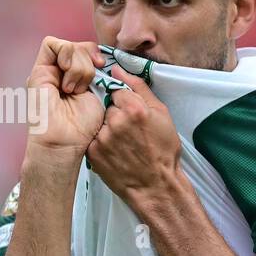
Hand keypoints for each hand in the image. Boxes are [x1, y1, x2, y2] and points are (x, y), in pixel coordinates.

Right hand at [25, 36, 105, 161]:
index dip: (95, 54)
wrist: (65, 140)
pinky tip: (66, 77)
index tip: (102, 67)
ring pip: (68, 46)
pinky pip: (51, 44)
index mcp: (74, 78)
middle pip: (78, 46)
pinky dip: (65, 55)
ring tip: (74, 90)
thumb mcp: (99, 93)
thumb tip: (103, 59)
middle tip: (85, 87)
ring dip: (78, 66)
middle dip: (88, 62)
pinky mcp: (38, 71)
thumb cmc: (83, 125)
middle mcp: (60, 73)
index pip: (86, 50)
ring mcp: (48, 71)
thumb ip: (99, 74)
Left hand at [86, 66, 183, 205]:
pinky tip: (115, 152)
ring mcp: (102, 137)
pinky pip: (93, 138)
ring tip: (122, 144)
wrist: (155, 185)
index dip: (125, 101)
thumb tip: (118, 69)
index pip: (117, 89)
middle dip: (115, 114)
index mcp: (135, 108)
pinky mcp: (93, 153)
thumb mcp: (161, 114)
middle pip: (107, 106)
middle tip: (129, 132)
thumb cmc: (163, 150)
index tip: (131, 113)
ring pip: (99, 122)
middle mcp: (116, 121)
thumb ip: (139, 87)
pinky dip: (101, 142)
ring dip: (107, 129)